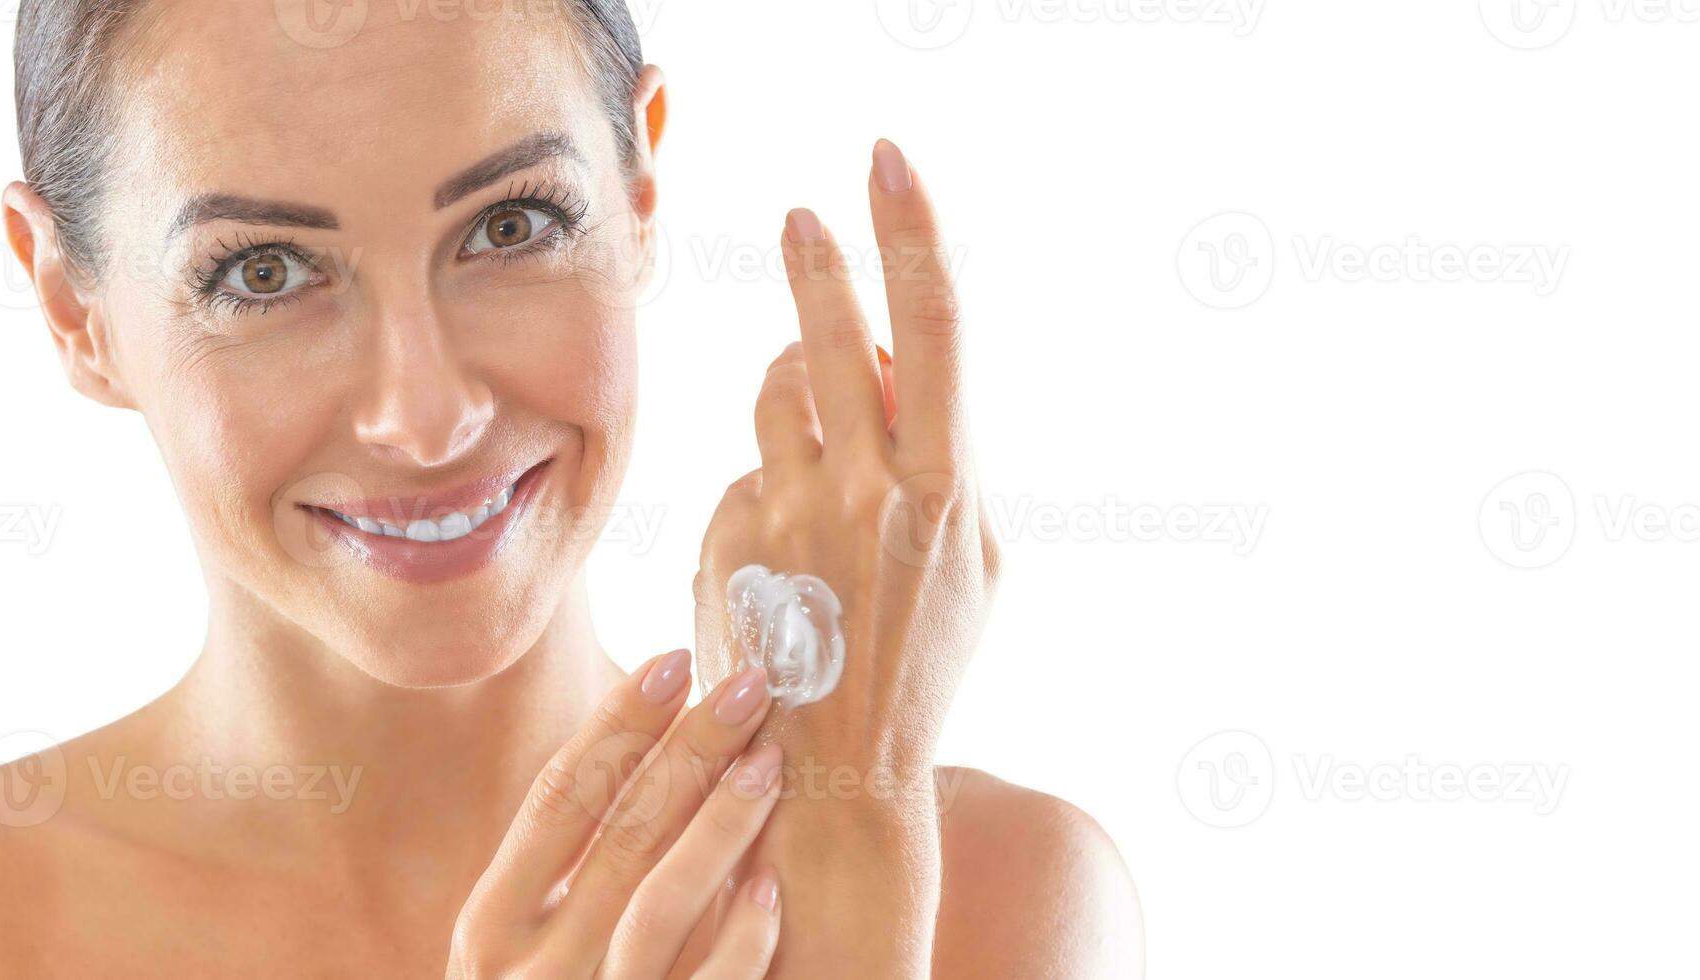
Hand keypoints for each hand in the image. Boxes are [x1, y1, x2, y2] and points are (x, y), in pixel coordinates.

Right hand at [447, 649, 785, 978]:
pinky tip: (773, 891)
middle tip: (749, 683)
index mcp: (490, 931)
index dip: (616, 724)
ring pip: (655, 907)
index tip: (675, 656)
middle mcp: (529, 974)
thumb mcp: (528, 949)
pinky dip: (736, 944)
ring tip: (771, 760)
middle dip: (686, 749)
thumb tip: (641, 736)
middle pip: (615, 836)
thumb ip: (566, 870)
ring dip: (718, 826)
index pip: (556, 800)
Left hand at [693, 139, 999, 780]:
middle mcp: (862, 491)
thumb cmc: (921, 655)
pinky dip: (769, 486)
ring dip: (797, 398)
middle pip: (828, 333)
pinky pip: (746, 468)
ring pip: (776, 394)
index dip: (911, 232)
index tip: (888, 163)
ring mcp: (786, 514)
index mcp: (943, 488)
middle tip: (800, 214)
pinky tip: (786, 557)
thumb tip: (880, 364)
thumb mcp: (974, 556)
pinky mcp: (725, 537)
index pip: (928, 327)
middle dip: (817, 262)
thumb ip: (942, 452)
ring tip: (825, 466)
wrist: (839, 774)